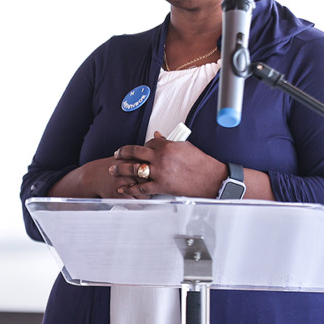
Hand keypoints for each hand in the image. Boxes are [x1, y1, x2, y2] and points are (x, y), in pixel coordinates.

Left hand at [110, 133, 224, 197]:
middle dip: (122, 154)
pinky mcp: (162, 186)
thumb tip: (157, 136)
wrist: (211, 178)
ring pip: (134, 169)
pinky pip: (142, 187)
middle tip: (115, 155)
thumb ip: (168, 141)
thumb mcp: (184, 146)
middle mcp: (160, 157)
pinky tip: (123, 188)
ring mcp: (159, 172)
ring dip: (120, 169)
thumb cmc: (200, 163)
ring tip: (113, 170)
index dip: (139, 146)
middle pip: (134, 153)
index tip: (133, 149)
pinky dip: (131, 188)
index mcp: (166, 145)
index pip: (146, 142)